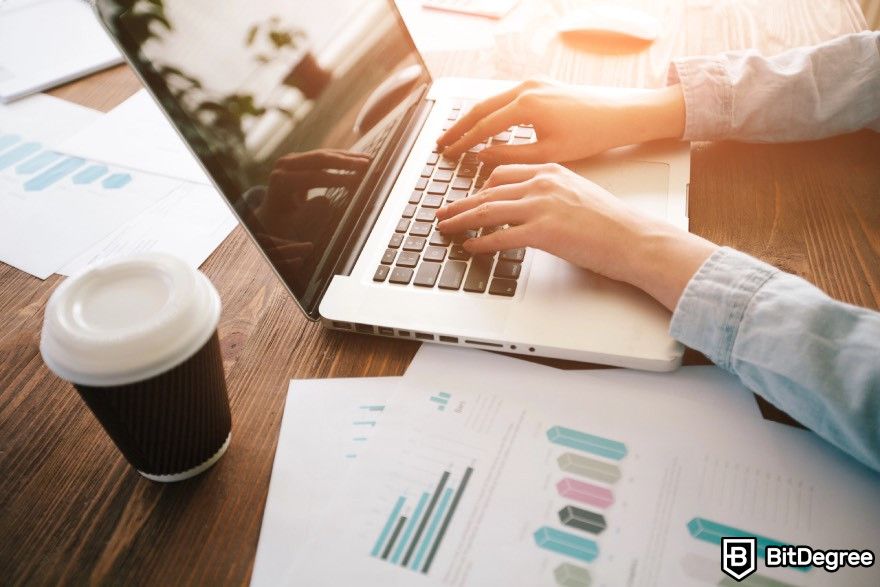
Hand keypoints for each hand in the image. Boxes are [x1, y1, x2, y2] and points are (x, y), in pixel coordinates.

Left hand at [435, 163, 716, 310]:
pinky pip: (500, 236)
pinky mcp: (543, 232)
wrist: (634, 238)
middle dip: (461, 204)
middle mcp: (543, 183)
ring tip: (446, 229)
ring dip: (462, 221)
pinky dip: (481, 242)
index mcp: (551, 171)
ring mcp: (542, 206)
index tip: (466, 197)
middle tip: (443, 213)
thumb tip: (529, 210)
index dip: (479, 188)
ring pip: (488, 211)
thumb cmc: (612, 223)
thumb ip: (551, 196)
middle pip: (489, 192)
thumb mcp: (578, 195)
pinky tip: (470, 247)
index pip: (503, 174)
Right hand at [436, 79, 684, 164]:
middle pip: (480, 108)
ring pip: (492, 100)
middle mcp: (526, 88)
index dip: (463, 142)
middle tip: (442, 143)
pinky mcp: (541, 84)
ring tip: (458, 136)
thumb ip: (509, 154)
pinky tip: (485, 126)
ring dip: (473, 119)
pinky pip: (506, 97)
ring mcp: (533, 82)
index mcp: (526, 105)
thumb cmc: (590, 135)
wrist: (620, 114)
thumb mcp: (547, 154)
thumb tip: (481, 157)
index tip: (448, 154)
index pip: (483, 125)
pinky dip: (491, 112)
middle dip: (459, 127)